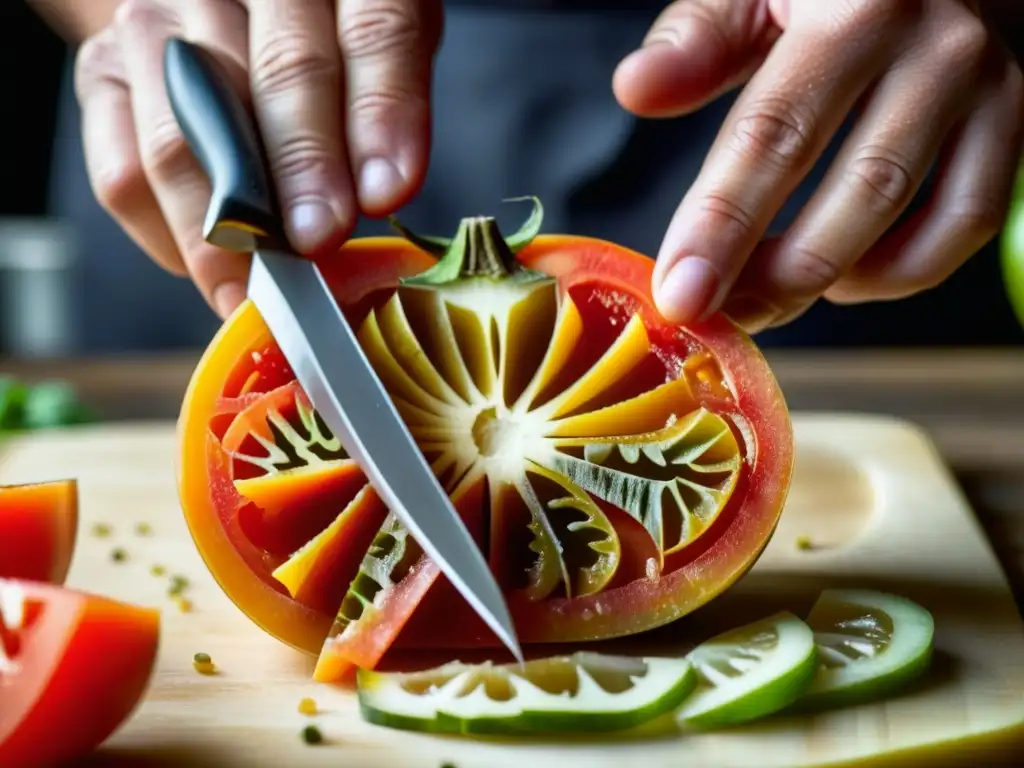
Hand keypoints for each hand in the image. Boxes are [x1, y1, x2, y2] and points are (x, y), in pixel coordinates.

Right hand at [74, 0, 441, 318]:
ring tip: (263, 281)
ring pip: (188, 133)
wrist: (225, 20)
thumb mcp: (372, 60)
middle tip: (320, 240)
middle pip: (283, 71)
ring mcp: (159, 22)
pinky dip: (169, 234)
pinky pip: (123, 172)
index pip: (374, 30)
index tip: (388, 191)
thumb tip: (381, 198)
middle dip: (305, 169)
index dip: (381, 114)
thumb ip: (383, 109)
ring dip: (229, 222)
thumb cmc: (318, 49)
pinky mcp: (105, 73)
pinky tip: (210, 266)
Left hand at [614, 0, 1023, 332]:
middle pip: (856, 189)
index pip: (775, 132)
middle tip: (719, 316)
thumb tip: (635, 88)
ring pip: (914, 216)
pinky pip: (968, 221)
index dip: (722, 224)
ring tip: (765, 299)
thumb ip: (697, 40)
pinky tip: (844, 277)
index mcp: (852, 5)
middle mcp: (935, 44)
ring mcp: (988, 86)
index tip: (680, 292)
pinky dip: (903, 269)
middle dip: (778, 274)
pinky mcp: (1011, 122)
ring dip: (832, 279)